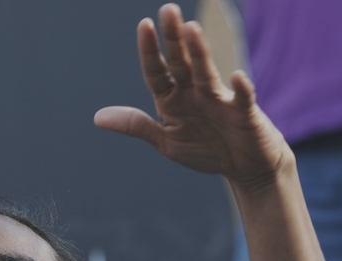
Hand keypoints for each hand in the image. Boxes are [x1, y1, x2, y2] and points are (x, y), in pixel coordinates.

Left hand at [94, 4, 292, 188]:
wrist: (243, 165)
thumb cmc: (205, 149)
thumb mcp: (165, 141)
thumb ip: (137, 126)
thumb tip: (97, 118)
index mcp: (173, 99)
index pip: (157, 72)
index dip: (150, 51)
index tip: (144, 25)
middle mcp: (195, 92)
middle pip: (181, 62)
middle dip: (173, 38)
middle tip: (168, 10)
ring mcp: (219, 100)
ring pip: (206, 73)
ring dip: (199, 53)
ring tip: (191, 29)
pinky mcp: (244, 114)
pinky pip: (243, 99)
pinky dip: (242, 89)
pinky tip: (237, 77)